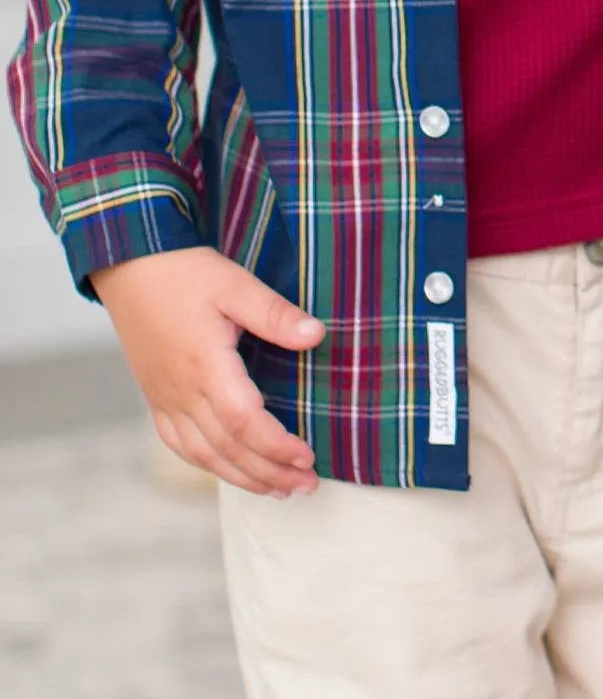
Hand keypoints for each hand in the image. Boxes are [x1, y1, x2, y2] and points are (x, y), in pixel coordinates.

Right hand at [91, 246, 325, 495]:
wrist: (131, 266)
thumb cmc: (185, 272)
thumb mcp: (237, 284)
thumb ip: (276, 314)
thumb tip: (318, 336)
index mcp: (204, 366)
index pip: (244, 423)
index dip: (276, 446)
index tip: (308, 458)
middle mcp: (181, 391)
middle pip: (226, 449)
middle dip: (268, 473)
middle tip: (305, 486)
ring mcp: (164, 398)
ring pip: (201, 454)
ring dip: (240, 477)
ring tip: (276, 490)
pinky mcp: (155, 395)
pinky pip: (178, 444)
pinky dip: (206, 463)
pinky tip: (228, 469)